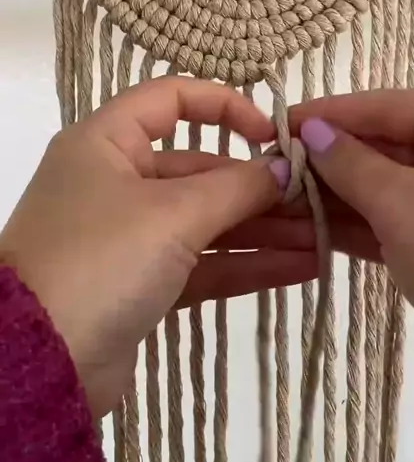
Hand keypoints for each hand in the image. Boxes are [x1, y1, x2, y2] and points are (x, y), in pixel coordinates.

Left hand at [0, 77, 292, 418]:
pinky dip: (247, 263)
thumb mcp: (173, 213)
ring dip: (263, 229)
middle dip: (260, 186)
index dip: (225, 107)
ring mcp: (129, 236)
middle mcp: (116, 182)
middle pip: (199, 169)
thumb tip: (287, 168)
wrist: (42, 363)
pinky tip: (300, 267)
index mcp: (107, 143)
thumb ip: (238, 187)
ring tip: (323, 238)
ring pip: (207, 221)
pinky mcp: (142, 285)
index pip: (170, 99)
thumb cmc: (101, 259)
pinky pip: (203, 263)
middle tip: (317, 200)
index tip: (272, 135)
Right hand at [289, 88, 413, 363]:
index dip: (328, 114)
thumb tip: (313, 132)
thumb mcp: (402, 203)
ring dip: (335, 198)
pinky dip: (357, 228)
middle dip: (326, 161)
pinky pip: (396, 222)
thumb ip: (350, 164)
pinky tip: (311, 231)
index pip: (384, 106)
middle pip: (384, 146)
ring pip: (386, 188)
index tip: (276, 126)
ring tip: (279, 204)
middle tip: (271, 172)